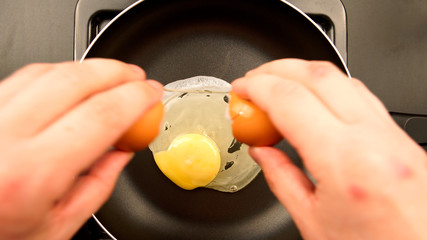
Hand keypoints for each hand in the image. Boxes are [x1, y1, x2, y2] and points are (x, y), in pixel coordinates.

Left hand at [0, 59, 161, 239]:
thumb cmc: (1, 235)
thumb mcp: (59, 225)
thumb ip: (99, 183)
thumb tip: (125, 149)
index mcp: (32, 174)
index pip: (101, 116)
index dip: (136, 98)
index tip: (152, 93)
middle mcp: (3, 138)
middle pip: (74, 81)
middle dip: (117, 72)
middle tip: (137, 78)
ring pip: (48, 71)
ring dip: (90, 68)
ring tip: (112, 77)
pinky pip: (26, 76)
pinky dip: (60, 72)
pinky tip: (76, 81)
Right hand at [232, 59, 426, 239]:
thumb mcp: (313, 223)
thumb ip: (281, 179)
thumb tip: (263, 152)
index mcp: (346, 164)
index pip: (290, 101)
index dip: (257, 87)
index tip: (241, 88)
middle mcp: (375, 141)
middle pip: (319, 75)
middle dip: (278, 68)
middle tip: (255, 79)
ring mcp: (394, 136)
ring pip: (344, 79)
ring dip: (305, 74)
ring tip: (280, 86)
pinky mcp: (402, 139)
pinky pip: (362, 97)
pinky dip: (331, 89)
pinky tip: (315, 100)